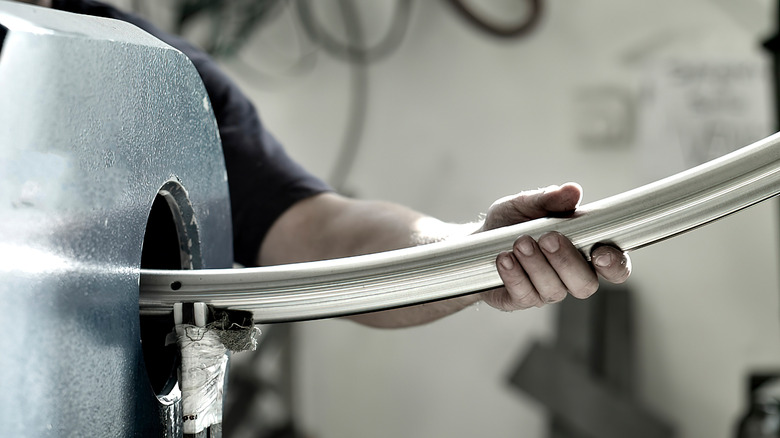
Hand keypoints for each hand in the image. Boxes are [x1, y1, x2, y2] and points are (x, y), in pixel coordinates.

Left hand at [478, 183, 630, 310]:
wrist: (478, 239)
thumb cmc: (513, 222)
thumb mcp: (528, 204)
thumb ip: (550, 199)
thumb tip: (572, 191)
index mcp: (585, 252)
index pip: (615, 267)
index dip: (615, 265)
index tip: (600, 252)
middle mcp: (570, 276)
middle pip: (585, 284)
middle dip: (566, 261)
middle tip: (547, 238)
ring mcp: (547, 291)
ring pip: (553, 290)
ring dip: (536, 265)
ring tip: (520, 242)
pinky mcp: (521, 300)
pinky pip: (524, 295)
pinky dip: (514, 275)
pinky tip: (504, 258)